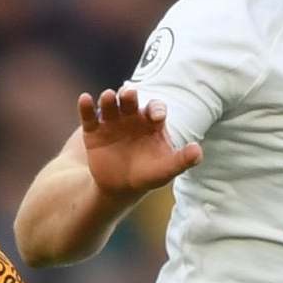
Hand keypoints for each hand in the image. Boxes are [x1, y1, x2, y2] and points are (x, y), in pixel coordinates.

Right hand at [78, 88, 203, 197]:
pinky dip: (86, 106)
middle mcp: (131, 116)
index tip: (155, 116)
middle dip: (129, 96)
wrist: (120, 188)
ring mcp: (112, 121)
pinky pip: (89, 115)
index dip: (155, 109)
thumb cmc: (148, 175)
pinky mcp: (94, 130)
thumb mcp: (166, 169)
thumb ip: (182, 160)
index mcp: (151, 121)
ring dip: (108, 98)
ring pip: (110, 104)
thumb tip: (198, 151)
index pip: (155, 108)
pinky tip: (85, 98)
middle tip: (129, 94)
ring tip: (107, 97)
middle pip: (130, 101)